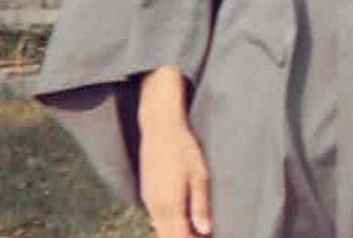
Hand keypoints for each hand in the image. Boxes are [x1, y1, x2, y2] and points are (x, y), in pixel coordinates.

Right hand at [139, 114, 212, 237]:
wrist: (160, 126)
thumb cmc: (183, 148)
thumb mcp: (199, 174)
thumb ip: (201, 205)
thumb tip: (205, 230)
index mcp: (169, 205)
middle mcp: (155, 207)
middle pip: (168, 236)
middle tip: (204, 234)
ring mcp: (148, 199)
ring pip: (160, 228)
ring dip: (176, 232)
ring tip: (196, 228)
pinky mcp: (146, 191)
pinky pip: (155, 216)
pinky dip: (168, 222)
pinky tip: (181, 216)